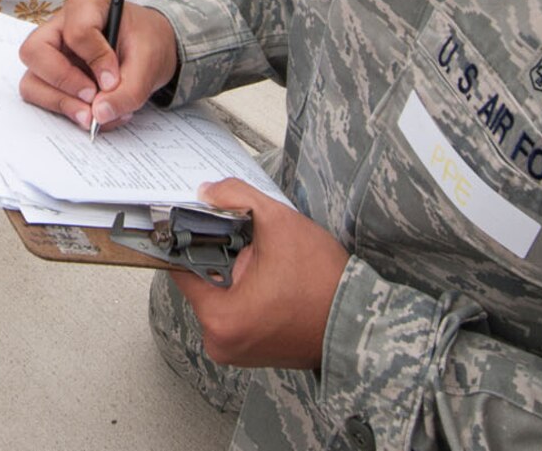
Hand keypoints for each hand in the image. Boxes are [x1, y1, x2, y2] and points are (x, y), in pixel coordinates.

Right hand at [17, 0, 176, 130]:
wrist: (149, 51)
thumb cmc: (146, 43)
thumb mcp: (149, 63)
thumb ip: (129, 90)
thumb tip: (100, 114)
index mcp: (86, 5)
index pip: (77, 31)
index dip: (96, 60)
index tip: (113, 79)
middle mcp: (59, 26)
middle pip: (34, 52)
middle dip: (63, 82)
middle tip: (92, 99)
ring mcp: (50, 53)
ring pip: (31, 81)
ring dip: (62, 103)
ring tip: (95, 115)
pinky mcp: (50, 76)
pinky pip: (41, 97)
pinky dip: (66, 111)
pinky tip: (95, 113)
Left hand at [173, 178, 349, 369]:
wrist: (359, 322)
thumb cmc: (325, 283)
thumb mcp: (280, 223)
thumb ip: (237, 198)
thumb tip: (208, 191)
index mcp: (220, 318)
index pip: (182, 268)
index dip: (190, 238)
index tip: (196, 220)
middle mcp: (221, 342)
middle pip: (202, 282)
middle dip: (220, 256)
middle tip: (245, 240)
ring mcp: (236, 350)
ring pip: (219, 296)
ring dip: (234, 275)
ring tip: (263, 261)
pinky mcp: (252, 350)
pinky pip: (236, 311)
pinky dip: (246, 292)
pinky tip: (269, 279)